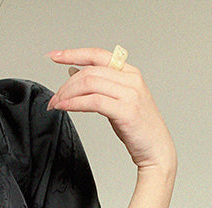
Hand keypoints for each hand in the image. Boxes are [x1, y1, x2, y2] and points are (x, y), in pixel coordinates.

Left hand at [46, 47, 176, 173]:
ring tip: (56, 105)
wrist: (157, 150)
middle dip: (66, 84)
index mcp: (130, 72)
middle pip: (90, 72)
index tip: (54, 56)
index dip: (73, 53)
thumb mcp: (118, 100)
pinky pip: (93, 101)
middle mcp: (131, 79)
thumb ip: (100, 86)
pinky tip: (65, 107)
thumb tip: (74, 73)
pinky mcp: (126, 111)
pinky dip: (75, 103)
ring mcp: (130, 94)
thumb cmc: (138, 128)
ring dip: (67, 94)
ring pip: (90, 84)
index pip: (97, 55)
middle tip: (54, 98)